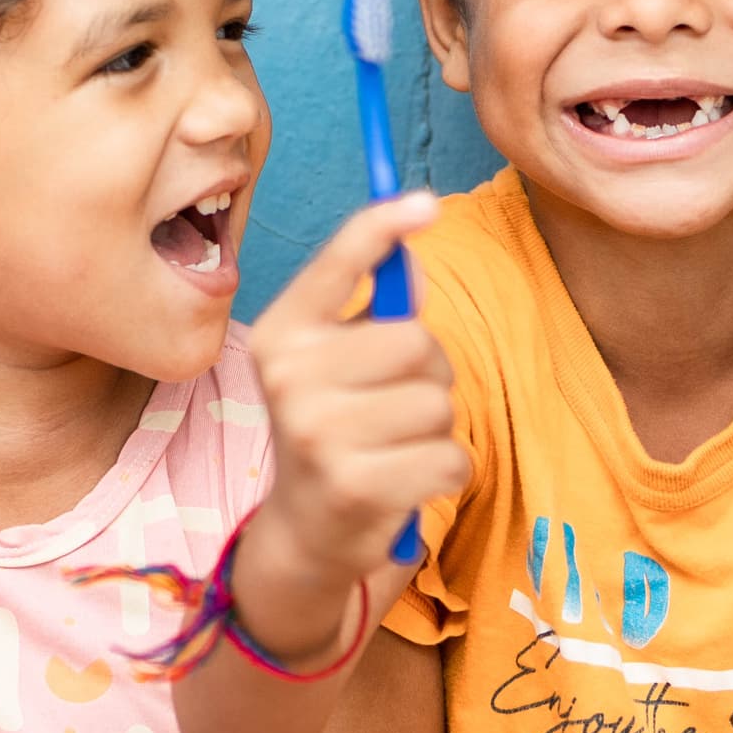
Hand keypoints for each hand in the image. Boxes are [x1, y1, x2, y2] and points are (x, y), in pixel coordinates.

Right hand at [239, 193, 464, 656]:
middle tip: (395, 403)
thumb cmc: (335, 426)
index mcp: (283, 333)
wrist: (305, 530)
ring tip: (396, 445)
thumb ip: (374, 310)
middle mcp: (290, 378)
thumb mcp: (338, 362)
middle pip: (415, 342)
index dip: (382, 227)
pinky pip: (450, 458)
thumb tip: (413, 261)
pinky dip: (443, 472)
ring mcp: (319, 434)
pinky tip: (404, 481)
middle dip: (428, 373)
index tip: (425, 203)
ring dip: (436, 428)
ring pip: (438, 403)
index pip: (337, 263)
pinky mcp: (356, 487)